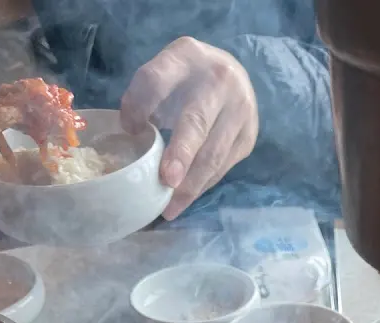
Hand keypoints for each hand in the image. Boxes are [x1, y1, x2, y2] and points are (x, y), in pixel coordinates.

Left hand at [121, 37, 257, 219]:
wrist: (232, 73)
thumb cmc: (186, 78)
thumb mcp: (162, 72)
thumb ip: (143, 95)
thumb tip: (131, 131)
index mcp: (187, 57)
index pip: (157, 80)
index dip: (142, 105)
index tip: (131, 130)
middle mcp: (221, 82)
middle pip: (196, 122)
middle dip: (182, 155)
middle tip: (167, 183)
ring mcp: (241, 112)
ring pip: (214, 153)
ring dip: (191, 184)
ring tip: (169, 207)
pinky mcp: (248, 137)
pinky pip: (223, 166)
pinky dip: (202, 185)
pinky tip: (185, 199)